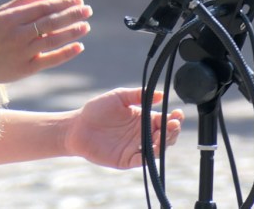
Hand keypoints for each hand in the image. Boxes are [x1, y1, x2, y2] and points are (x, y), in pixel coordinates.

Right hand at [0, 0, 91, 86]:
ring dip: (72, 32)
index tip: (78, 0)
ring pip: (52, 40)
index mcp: (11, 18)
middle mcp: (17, 34)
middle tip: (88, 10)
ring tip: (86, 26)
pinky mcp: (26, 69)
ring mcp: (22, 52)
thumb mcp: (1, 15)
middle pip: (50, 22)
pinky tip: (79, 46)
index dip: (62, 3)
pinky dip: (66, 53)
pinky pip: (50, 60)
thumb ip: (22, 3)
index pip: (43, 7)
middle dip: (71, 15)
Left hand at [65, 87, 184, 169]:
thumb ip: (137, 95)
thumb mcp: (118, 97)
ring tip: (163, 134)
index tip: (177, 114)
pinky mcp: (127, 159)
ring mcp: (135, 148)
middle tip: (172, 124)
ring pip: (158, 149)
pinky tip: (152, 148)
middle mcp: (142, 134)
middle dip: (172, 131)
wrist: (76, 126)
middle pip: (165, 136)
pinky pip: (142, 160)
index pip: (164, 120)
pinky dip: (149, 156)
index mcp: (142, 119)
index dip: (173, 118)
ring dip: (164, 143)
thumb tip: (160, 93)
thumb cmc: (96, 110)